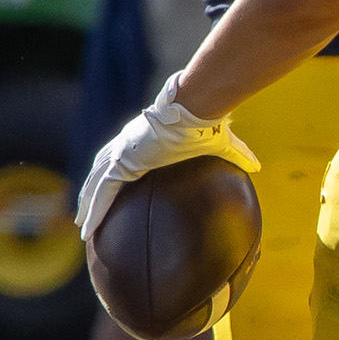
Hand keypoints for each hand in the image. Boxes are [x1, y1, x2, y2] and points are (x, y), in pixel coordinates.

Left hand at [76, 90, 261, 241]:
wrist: (193, 111)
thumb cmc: (205, 124)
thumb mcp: (222, 145)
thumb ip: (236, 156)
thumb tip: (257, 166)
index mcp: (144, 141)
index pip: (123, 160)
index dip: (113, 172)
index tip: (109, 185)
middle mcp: (127, 146)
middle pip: (101, 172)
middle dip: (92, 190)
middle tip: (84, 208)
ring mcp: (121, 153)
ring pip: (96, 185)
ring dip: (87, 204)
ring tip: (80, 224)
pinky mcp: (122, 163)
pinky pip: (102, 193)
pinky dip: (93, 210)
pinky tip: (86, 228)